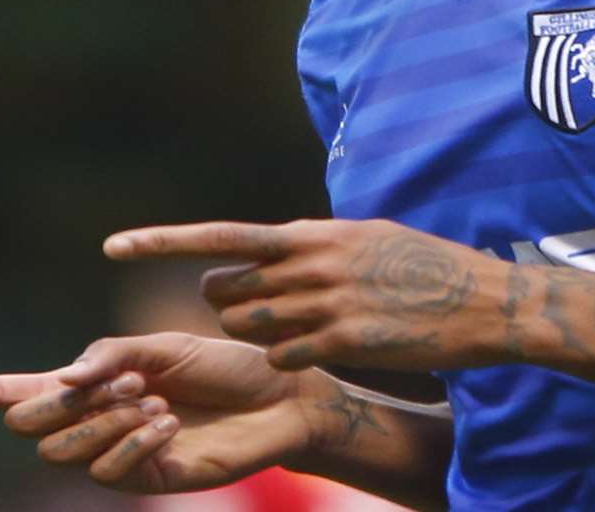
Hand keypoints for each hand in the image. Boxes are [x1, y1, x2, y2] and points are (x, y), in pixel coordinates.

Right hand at [0, 332, 324, 493]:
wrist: (277, 398)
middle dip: (67, 400)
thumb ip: (107, 356)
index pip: (4, 392)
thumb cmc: (223, 366)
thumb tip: (61, 378)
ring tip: (156, 403)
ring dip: (106, 420)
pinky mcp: (141, 481)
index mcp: (84, 384)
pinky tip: (169, 425)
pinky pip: (109, 470)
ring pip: (64, 450)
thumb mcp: (161, 346)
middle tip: (128, 381)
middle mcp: (87, 422)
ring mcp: (110, 456)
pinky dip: (135, 441)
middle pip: (27, 424)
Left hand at [107, 218, 507, 371]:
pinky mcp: (344, 340)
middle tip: (264, 313)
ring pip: (249, 329)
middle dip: (231, 308)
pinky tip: (322, 353)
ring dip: (261, 337)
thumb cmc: (427, 268)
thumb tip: (277, 248)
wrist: (480, 299)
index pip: (221, 236)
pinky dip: (291, 361)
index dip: (163, 241)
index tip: (113, 245)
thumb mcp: (367, 238)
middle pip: (226, 293)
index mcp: (312, 233)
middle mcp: (311, 262)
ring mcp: (326, 302)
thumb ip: (317, 244)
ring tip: (301, 330)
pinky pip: (284, 358)